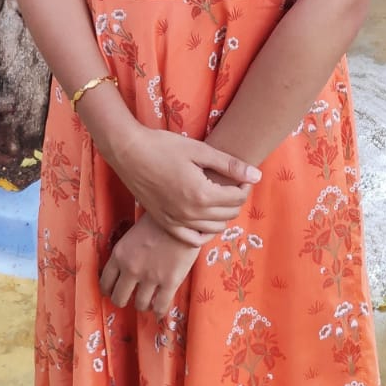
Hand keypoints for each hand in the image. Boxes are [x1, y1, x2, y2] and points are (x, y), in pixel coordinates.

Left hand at [100, 216, 199, 316]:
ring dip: (143, 305)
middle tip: (129, 297)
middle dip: (123, 300)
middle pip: (119, 298)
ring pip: (140, 305)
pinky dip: (159, 312)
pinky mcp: (169, 282)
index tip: (112, 291)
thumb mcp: (133, 233)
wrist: (182, 216)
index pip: (105, 282)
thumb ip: (127, 251)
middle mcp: (131, 269)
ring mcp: (150, 278)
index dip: (108, 290)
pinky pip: (160, 306)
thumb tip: (126, 265)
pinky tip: (159, 311)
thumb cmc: (158, 220)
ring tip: (148, 301)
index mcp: (120, 254)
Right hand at [109, 125, 259, 244]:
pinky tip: (206, 220)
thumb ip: (230, 165)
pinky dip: (204, 232)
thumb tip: (256, 176)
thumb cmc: (164, 146)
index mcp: (202, 194)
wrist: (129, 152)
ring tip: (220, 196)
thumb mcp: (200, 151)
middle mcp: (191, 214)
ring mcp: (177, 221)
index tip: (243, 175)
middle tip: (233, 183)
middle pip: (228, 214)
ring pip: (213, 228)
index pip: (237, 198)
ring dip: (223, 214)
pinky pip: (191, 239)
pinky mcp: (165, 223)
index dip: (245, 186)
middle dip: (236, 199)